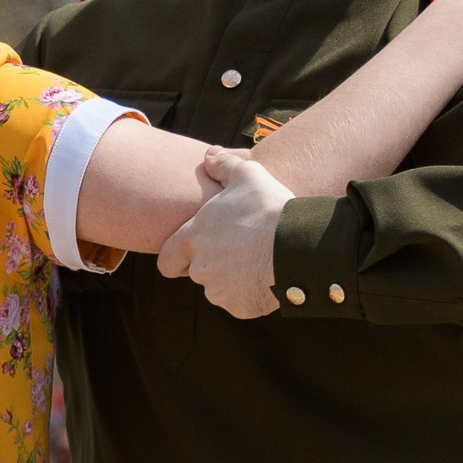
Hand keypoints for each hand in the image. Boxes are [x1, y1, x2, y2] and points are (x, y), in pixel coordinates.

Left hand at [156, 146, 291, 317]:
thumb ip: (223, 165)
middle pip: (197, 272)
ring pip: (220, 288)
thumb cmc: (267, 206)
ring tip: (256, 259)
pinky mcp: (239, 308)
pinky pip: (240, 302)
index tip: (191, 253)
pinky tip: (266, 274)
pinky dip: (250, 293)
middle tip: (237, 248)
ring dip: (232, 279)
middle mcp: (199, 269)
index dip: (176, 257)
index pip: (166, 261)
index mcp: (191, 239)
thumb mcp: (246, 174)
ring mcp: (219, 292)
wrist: (296, 245)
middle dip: (213, 264)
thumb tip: (209, 155)